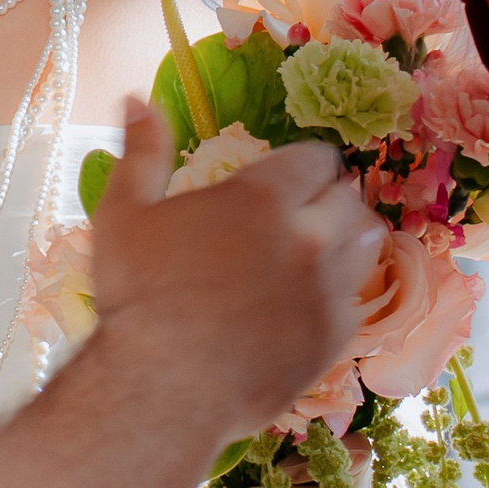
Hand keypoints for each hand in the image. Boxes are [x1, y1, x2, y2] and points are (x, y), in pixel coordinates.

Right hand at [87, 101, 379, 441]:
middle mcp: (310, 236)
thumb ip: (141, 153)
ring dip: (348, 238)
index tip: (294, 173)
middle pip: (347, 198)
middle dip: (331, 197)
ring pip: (365, 246)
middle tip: (308, 210)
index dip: (306, 163)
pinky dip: (341, 294)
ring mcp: (328, 290)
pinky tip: (315, 300)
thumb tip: (136, 98)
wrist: (163, 390)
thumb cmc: (138, 298)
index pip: (315, 158)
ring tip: (324, 246)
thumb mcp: (124, 214)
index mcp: (263, 197)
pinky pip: (356, 302)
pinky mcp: (333, 339)